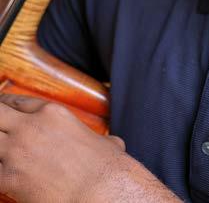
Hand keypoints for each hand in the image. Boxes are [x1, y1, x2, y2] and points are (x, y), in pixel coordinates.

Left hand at [0, 92, 126, 202]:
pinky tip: (1, 174)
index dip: (5, 104)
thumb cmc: (105, 169)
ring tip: (0, 152)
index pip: (18, 101)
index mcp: (53, 113)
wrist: (99, 191)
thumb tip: (113, 144)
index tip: (2, 109)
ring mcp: (17, 150)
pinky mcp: (9, 177)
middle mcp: (31, 127)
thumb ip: (100, 139)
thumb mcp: (105, 143)